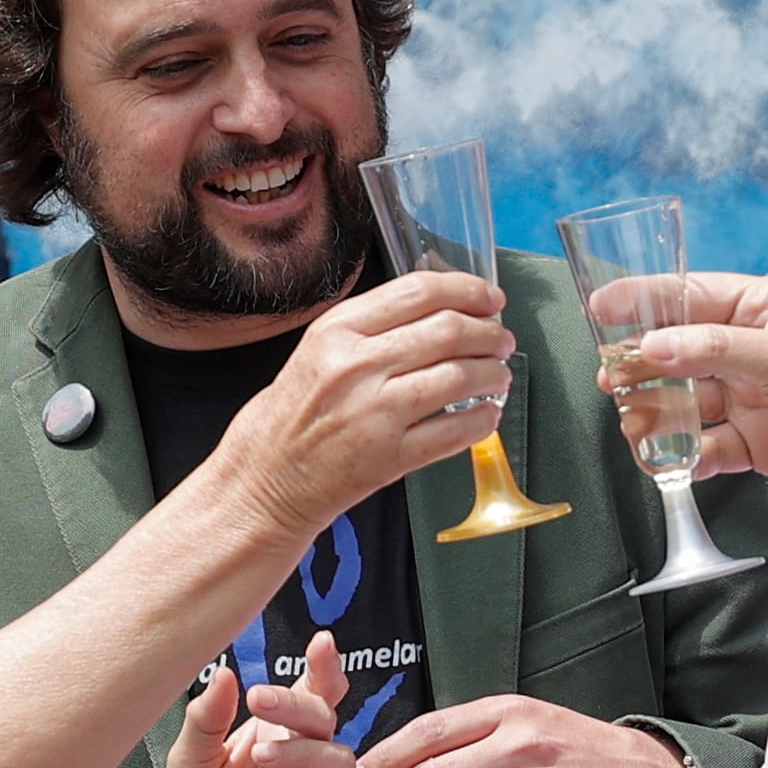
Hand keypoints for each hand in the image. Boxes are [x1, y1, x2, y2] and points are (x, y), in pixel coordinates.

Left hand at [149, 630, 369, 767]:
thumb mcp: (187, 763)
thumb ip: (206, 720)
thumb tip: (226, 674)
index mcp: (271, 735)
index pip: (309, 694)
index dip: (323, 668)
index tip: (321, 645)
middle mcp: (299, 762)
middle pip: (326, 718)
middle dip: (300, 704)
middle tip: (263, 703)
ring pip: (342, 758)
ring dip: (306, 750)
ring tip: (264, 760)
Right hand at [204, 271, 513, 536]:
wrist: (265, 478)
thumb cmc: (296, 413)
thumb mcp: (321, 350)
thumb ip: (376, 326)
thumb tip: (446, 309)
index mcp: (338, 329)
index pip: (420, 292)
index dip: (468, 290)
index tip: (490, 298)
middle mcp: (356, 365)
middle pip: (448, 330)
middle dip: (489, 333)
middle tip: (502, 340)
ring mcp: (374, 412)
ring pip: (459, 376)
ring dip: (494, 374)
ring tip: (499, 376)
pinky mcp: (388, 457)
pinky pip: (455, 432)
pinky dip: (484, 420)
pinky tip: (488, 415)